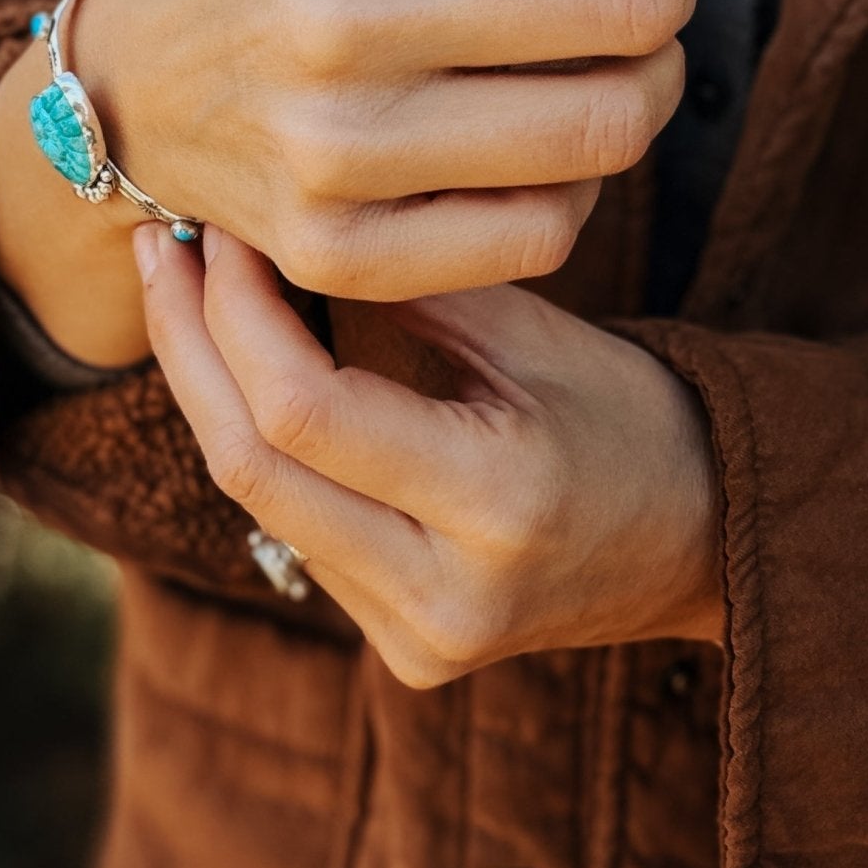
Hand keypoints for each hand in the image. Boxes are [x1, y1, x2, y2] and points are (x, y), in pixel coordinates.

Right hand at [82, 0, 743, 301]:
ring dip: (646, 87)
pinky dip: (574, 185)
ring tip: (606, 62)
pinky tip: (538, 145)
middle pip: (629, 4)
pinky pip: (548, 230)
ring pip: (610, 127)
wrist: (135, 84)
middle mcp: (335, 10)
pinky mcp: (339, 250)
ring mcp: (333, 145)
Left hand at [135, 224, 723, 688]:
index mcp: (494, 506)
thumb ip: (409, 288)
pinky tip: (241, 366)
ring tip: (188, 289)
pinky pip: (296, 533)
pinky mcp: (401, 650)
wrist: (707, 539)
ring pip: (259, 503)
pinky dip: (261, 441)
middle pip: (251, 467)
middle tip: (159, 248)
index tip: (221, 228)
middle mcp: (443, 595)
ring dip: (210, 390)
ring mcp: (416, 640)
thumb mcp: (538, 334)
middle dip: (189, 344)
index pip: (303, 412)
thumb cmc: (634, 414)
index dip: (236, 311)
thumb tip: (283, 218)